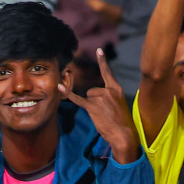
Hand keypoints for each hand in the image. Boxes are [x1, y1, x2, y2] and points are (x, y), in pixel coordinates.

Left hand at [59, 48, 137, 163]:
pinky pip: (78, 99)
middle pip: (92, 90)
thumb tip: (94, 98)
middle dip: (94, 101)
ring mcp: (100, 98)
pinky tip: (60, 87)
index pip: (108, 73)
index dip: (102, 61)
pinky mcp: (93, 106)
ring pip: (88, 97)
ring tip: (101, 116)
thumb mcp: (119, 105)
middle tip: (104, 113)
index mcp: (116, 89)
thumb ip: (109, 98)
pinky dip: (68, 94)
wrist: (123, 134)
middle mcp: (108, 90)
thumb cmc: (121, 122)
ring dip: (91, 106)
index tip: (98, 50)